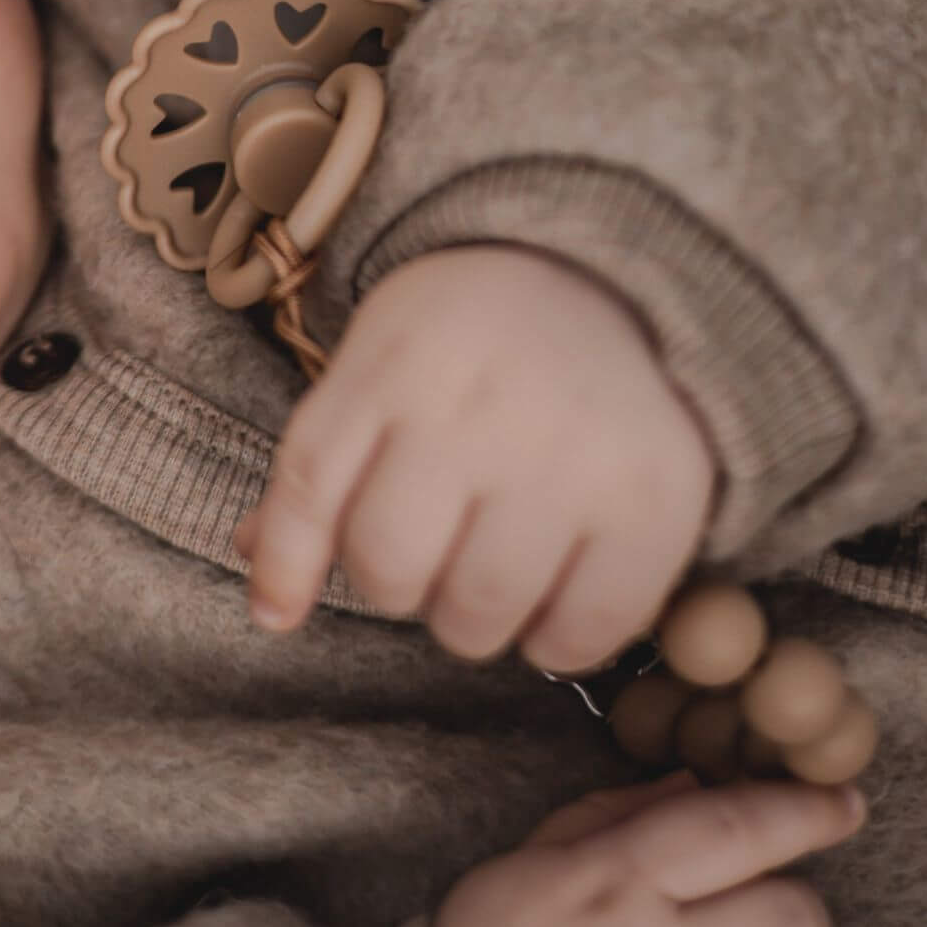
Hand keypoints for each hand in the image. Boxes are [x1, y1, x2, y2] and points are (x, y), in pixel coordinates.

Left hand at [234, 246, 714, 670]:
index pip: (314, 484)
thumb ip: (319, 477)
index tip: (276, 614)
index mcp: (399, 364)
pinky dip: (554, 643)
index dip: (285, 564)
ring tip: (487, 578)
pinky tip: (553, 603)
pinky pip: (583, 631)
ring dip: (469, 622)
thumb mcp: (375, 372)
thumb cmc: (464, 347)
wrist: (614, 284)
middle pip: (390, 566)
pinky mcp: (657, 504)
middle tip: (427, 562)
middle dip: (394, 587)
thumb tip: (269, 602)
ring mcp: (575, 458)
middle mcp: (484, 409)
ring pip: (477, 611)